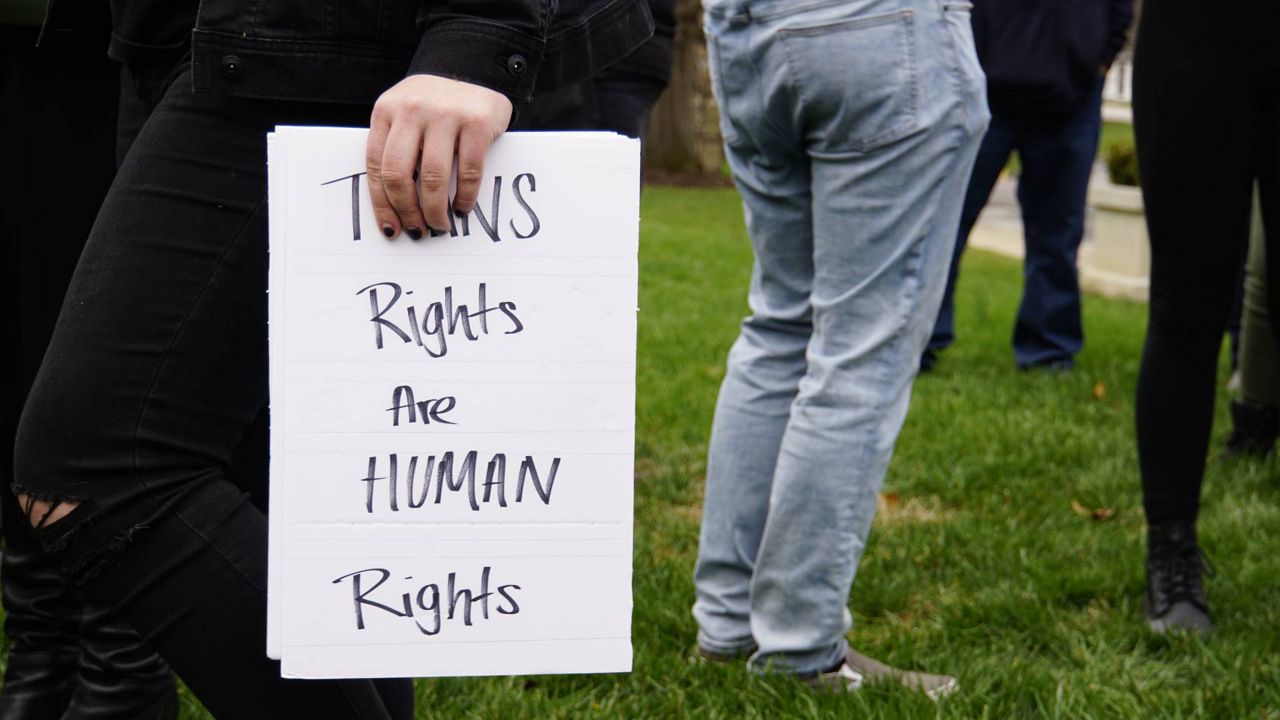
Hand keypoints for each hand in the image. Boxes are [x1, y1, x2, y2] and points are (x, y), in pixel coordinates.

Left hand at [366, 75, 512, 238]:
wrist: (474, 68)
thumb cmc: (434, 106)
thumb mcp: (404, 116)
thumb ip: (395, 148)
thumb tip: (395, 208)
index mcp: (386, 111)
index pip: (376, 166)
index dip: (383, 204)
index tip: (393, 228)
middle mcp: (412, 109)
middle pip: (399, 174)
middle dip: (408, 211)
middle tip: (419, 230)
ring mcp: (446, 114)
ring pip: (433, 177)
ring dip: (436, 210)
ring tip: (441, 225)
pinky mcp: (477, 121)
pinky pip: (468, 171)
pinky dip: (465, 197)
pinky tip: (463, 208)